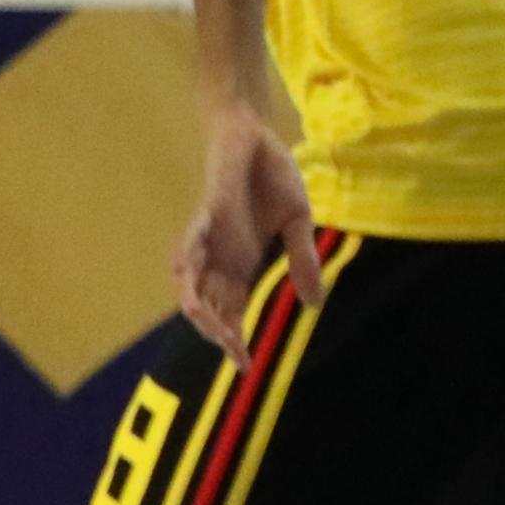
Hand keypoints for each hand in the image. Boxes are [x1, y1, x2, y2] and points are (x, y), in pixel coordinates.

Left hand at [172, 104, 316, 357]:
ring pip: (192, 287)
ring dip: (202, 313)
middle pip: (210, 309)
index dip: (236, 340)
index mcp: (239, 265)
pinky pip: (190, 244)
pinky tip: (192, 287)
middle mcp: (217, 259)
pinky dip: (190, 264)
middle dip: (221, 336)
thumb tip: (315, 304)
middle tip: (239, 359)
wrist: (253, 136)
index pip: (232, 313)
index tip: (248, 368)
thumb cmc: (271, 179)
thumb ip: (302, 261)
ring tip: (219, 335)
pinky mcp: (204, 216)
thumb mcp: (297, 223)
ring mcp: (207, 240)